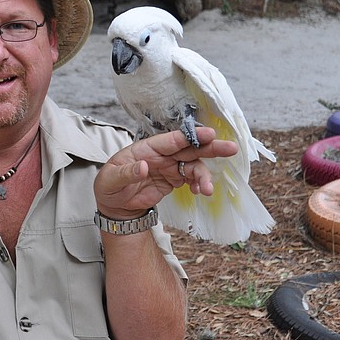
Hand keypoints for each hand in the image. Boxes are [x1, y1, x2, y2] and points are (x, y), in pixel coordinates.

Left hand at [94, 128, 238, 220]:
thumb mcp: (111, 180)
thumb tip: (142, 166)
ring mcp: (169, 167)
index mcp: (146, 148)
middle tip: (230, 148)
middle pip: (189, 148)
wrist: (115, 205)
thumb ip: (127, 173)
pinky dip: (198, 184)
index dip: (190, 136)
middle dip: (210, 148)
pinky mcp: (174, 180)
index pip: (171, 140)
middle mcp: (161, 155)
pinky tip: (200, 191)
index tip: (208, 134)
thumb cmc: (109, 186)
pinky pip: (191, 179)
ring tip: (207, 189)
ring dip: (204, 174)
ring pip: (193, 165)